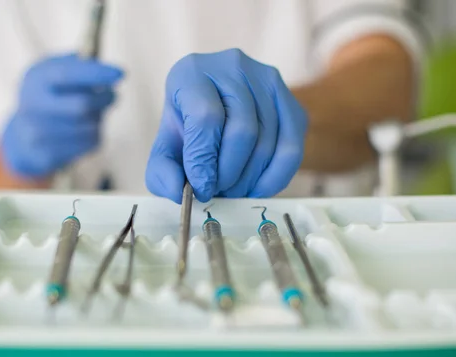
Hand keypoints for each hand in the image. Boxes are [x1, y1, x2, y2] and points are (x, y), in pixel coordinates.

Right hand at [1, 54, 122, 178]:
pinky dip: (94, 135)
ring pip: (90, 127)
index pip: (68, 75)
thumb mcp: (52, 72)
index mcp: (36, 80)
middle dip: (104, 99)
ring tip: (90, 113)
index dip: (96, 73)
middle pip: (82, 105)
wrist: (22, 138)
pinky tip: (83, 130)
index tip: (120, 73)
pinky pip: (90, 144)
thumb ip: (76, 65)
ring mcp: (39, 134)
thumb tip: (104, 69)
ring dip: (98, 118)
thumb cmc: (46, 97)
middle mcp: (34, 107)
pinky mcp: (50, 155)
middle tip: (111, 94)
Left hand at [145, 48, 306, 202]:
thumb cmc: (188, 128)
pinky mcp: (292, 102)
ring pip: (267, 141)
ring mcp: (268, 81)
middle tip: (217, 191)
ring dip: (249, 179)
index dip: (204, 159)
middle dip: (228, 173)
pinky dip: (274, 178)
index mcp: (192, 72)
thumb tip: (180, 191)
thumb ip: (162, 171)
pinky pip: (292, 148)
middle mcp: (234, 66)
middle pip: (242, 130)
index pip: (206, 117)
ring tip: (232, 191)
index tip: (200, 187)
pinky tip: (256, 188)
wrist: (215, 109)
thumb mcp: (165, 148)